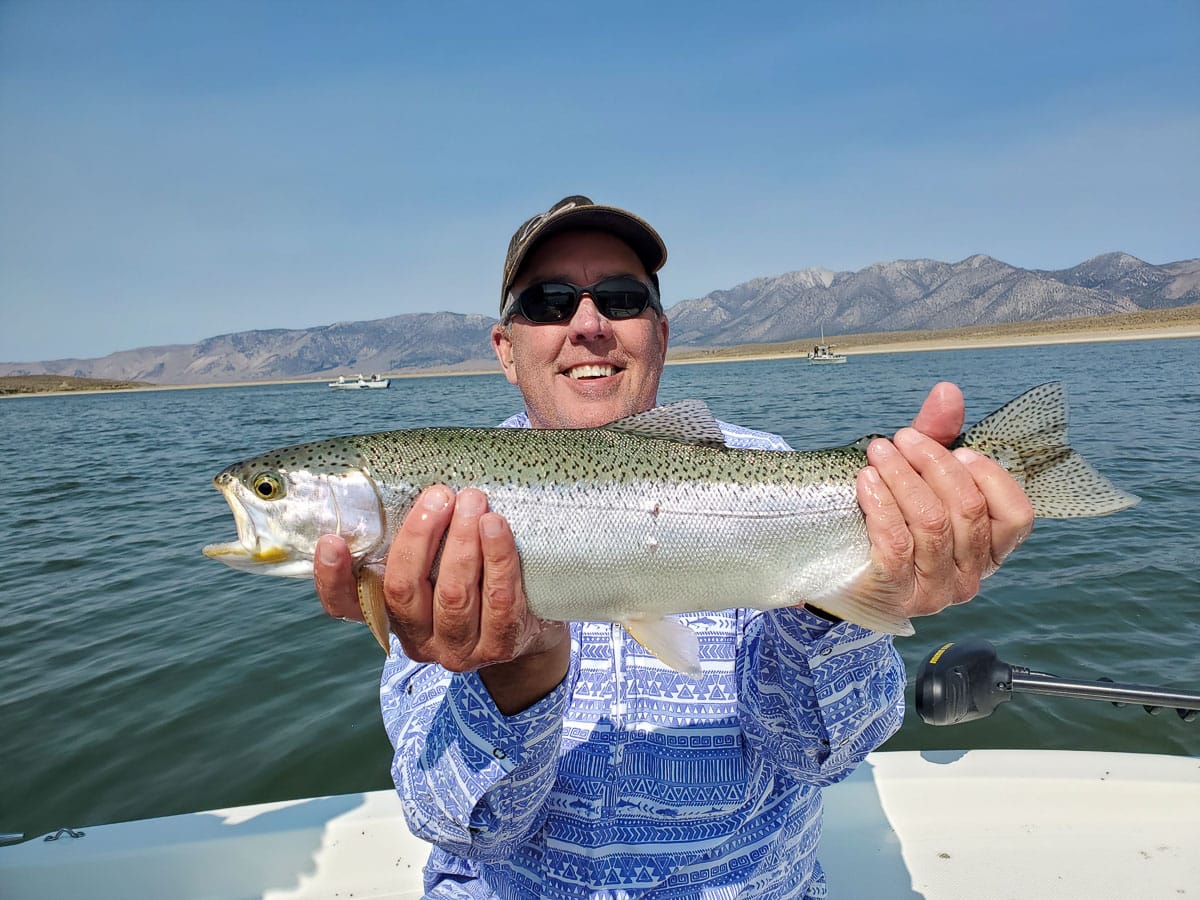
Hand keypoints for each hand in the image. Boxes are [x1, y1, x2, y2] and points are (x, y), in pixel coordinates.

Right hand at [314, 486, 569, 713]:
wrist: (532, 627)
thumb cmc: (475, 579)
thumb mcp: (437, 565)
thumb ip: (418, 537)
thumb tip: (408, 476)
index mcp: (390, 616)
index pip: (346, 605)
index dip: (333, 577)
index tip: (333, 540)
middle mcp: (418, 639)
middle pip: (404, 589)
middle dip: (420, 536)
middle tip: (439, 495)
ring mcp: (458, 649)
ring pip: (454, 595)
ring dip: (462, 541)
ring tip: (473, 500)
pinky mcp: (500, 646)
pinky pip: (499, 599)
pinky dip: (498, 557)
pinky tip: (497, 526)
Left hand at [855, 382, 1033, 617]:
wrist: (836, 569)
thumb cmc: (891, 519)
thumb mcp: (918, 475)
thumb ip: (939, 436)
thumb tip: (948, 391)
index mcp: (988, 549)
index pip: (1016, 515)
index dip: (989, 476)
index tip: (956, 449)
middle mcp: (969, 576)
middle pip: (968, 510)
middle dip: (933, 464)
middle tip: (902, 439)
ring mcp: (935, 591)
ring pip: (931, 523)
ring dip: (902, 477)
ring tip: (879, 452)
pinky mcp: (896, 593)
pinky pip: (896, 542)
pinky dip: (882, 504)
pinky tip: (866, 481)